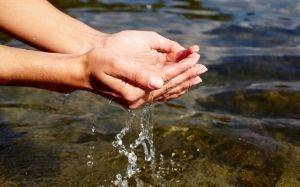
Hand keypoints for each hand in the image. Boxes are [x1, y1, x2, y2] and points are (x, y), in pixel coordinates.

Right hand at [82, 46, 205, 108]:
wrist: (83, 73)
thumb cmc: (96, 64)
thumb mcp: (115, 65)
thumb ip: (137, 75)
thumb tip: (159, 83)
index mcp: (134, 92)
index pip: (165, 80)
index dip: (181, 69)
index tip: (196, 60)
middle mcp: (138, 101)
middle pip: (168, 87)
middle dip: (187, 76)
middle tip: (204, 68)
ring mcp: (137, 102)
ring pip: (166, 93)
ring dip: (183, 84)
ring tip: (197, 78)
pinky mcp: (136, 99)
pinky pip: (159, 95)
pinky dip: (172, 89)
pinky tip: (180, 86)